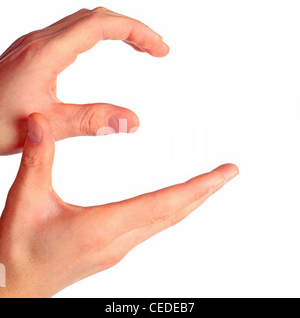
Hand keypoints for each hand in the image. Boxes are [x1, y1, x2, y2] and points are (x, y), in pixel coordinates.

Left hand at [0, 7, 169, 154]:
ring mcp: (35, 46)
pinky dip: (97, 37)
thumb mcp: (48, 126)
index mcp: (46, 53)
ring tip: (140, 48)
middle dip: (132, 29)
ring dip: (116, 31)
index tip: (160, 49)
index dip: (136, 32)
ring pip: (84, 23)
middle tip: (157, 49)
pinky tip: (102, 50)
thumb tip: (134, 121)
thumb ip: (92, 121)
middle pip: (96, 17)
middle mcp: (41, 41)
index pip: (101, 26)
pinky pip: (72, 34)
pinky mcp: (33, 55)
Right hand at [0, 114, 237, 297]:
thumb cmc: (16, 251)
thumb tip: (39, 122)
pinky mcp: (113, 249)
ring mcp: (118, 248)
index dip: (195, 188)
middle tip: (230, 173)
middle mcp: (118, 241)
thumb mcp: (24, 202)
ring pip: (166, 222)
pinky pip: (154, 227)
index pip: (161, 204)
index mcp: (101, 229)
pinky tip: (176, 202)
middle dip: (205, 192)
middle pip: (173, 214)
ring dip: (191, 201)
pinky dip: (172, 210)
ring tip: (210, 184)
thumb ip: (36, 159)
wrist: (13, 288)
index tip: (224, 174)